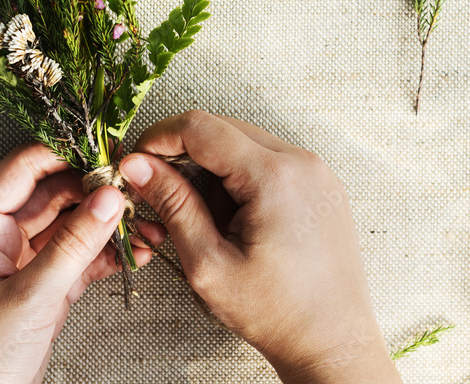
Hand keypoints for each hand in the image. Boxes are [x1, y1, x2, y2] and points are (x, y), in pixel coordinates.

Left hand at [0, 142, 164, 383]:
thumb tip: (108, 199)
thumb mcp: (29, 297)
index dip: (65, 156)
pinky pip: (74, 260)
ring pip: (67, 228)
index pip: (23, 169)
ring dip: (105, 225)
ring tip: (146, 221)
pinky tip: (134, 252)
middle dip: (94, 191)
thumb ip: (72, 245)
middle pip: (51, 195)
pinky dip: (103, 256)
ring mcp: (20, 265)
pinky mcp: (39, 292)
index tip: (107, 153)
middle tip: (136, 189)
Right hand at [119, 111, 399, 383]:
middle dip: (183, 155)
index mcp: (274, 177)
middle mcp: (301, 163)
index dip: (159, 138)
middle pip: (221, 129)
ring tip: (206, 219)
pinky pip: (267, 159)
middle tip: (160, 193)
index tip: (137, 161)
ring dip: (211, 169)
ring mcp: (316, 171)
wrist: (332, 342)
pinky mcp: (320, 184)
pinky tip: (232, 218)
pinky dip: (238, 177)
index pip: (200, 127)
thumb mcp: (208, 262)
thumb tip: (137, 165)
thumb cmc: (276, 313)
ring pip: (242, 142)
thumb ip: (172, 204)